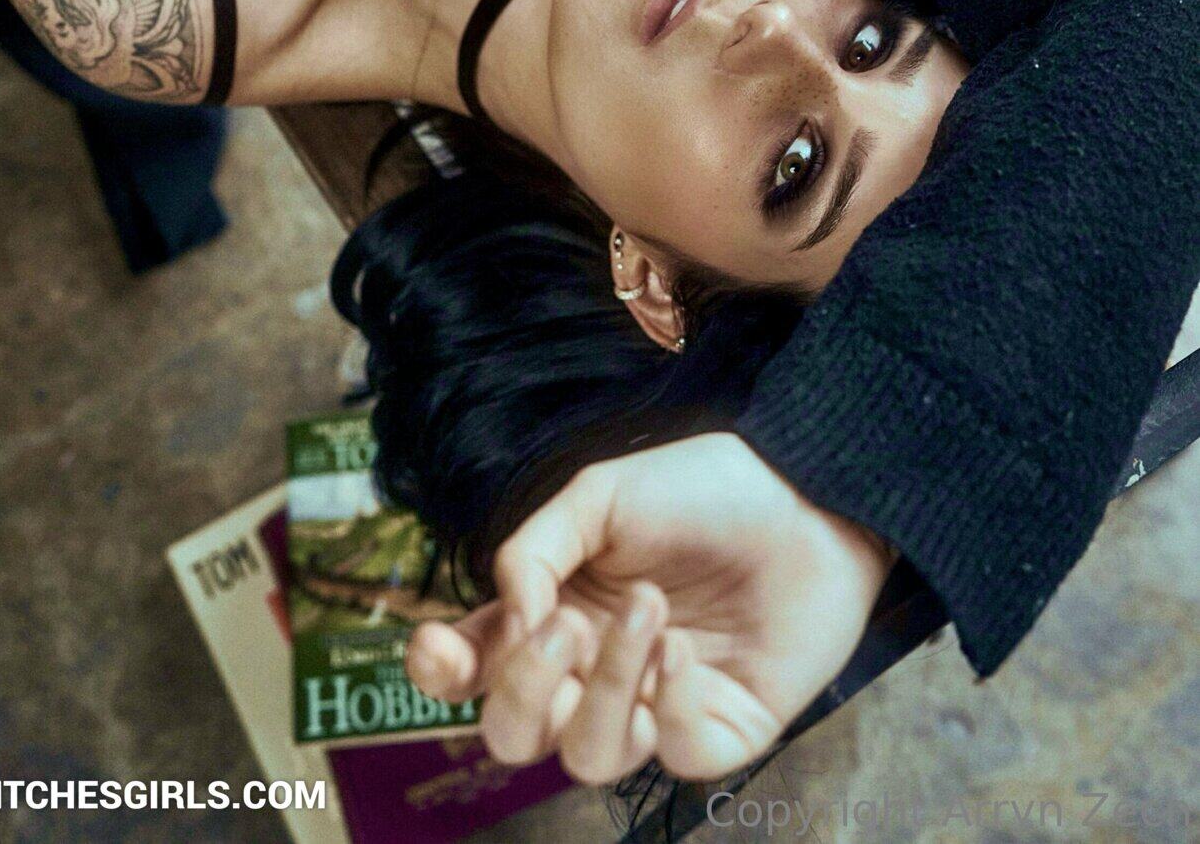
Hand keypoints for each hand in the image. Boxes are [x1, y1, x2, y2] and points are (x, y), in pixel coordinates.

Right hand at [406, 433, 894, 784]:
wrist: (806, 496)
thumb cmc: (702, 488)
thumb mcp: (600, 495)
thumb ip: (535, 548)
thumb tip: (504, 616)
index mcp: (555, 611)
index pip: (477, 666)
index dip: (442, 672)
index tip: (439, 650)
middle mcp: (595, 670)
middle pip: (516, 733)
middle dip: (525, 688)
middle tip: (564, 625)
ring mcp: (657, 708)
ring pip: (589, 754)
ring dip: (608, 685)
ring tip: (649, 608)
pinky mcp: (721, 733)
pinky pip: (673, 756)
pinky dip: (672, 705)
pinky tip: (686, 649)